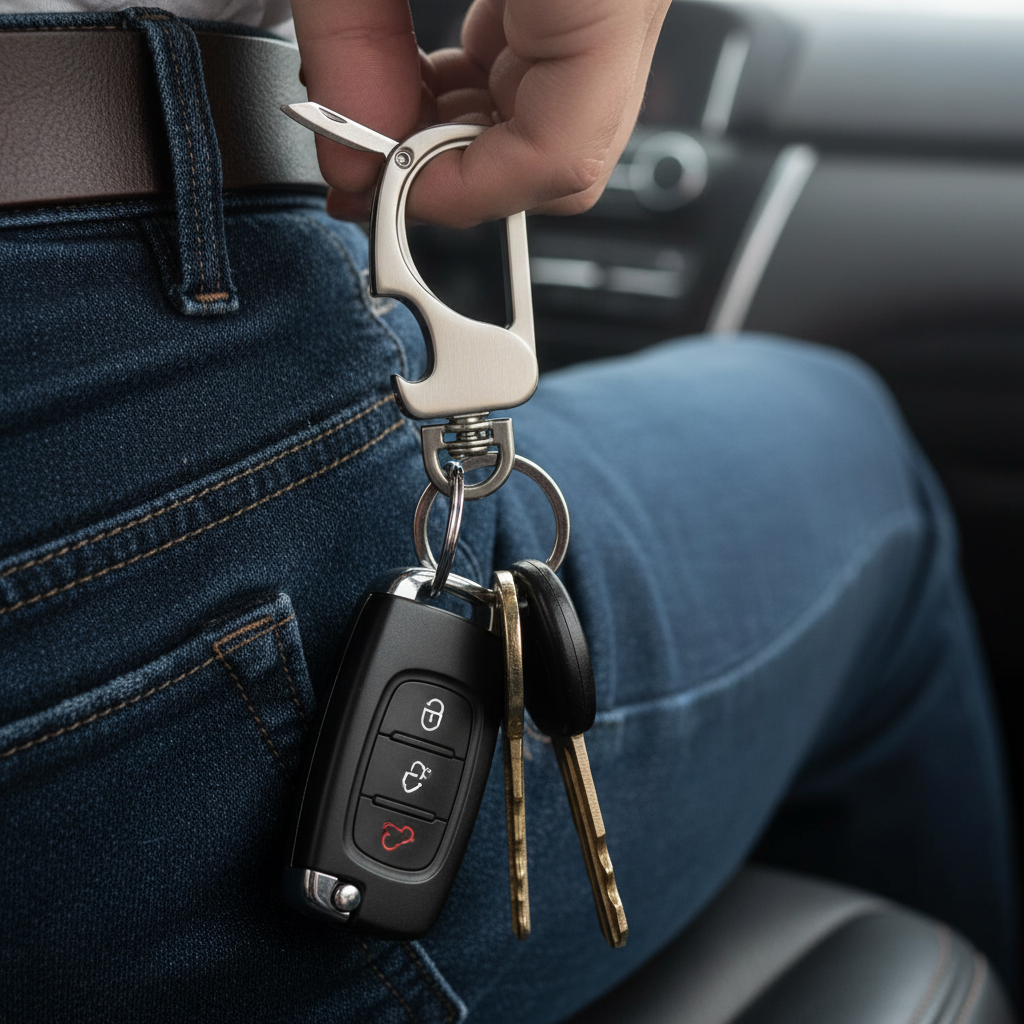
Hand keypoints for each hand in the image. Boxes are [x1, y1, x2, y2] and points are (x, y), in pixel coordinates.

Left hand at [291, 0, 671, 226]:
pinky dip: (475, 92)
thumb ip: (354, 36)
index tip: (382, 192)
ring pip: (559, 119)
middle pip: (568, 155)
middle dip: (457, 176)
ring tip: (379, 117)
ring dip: (460, 137)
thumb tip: (353, 158)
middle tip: (372, 167)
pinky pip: (546, 70)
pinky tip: (417, 78)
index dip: (460, 195)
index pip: (562, 157)